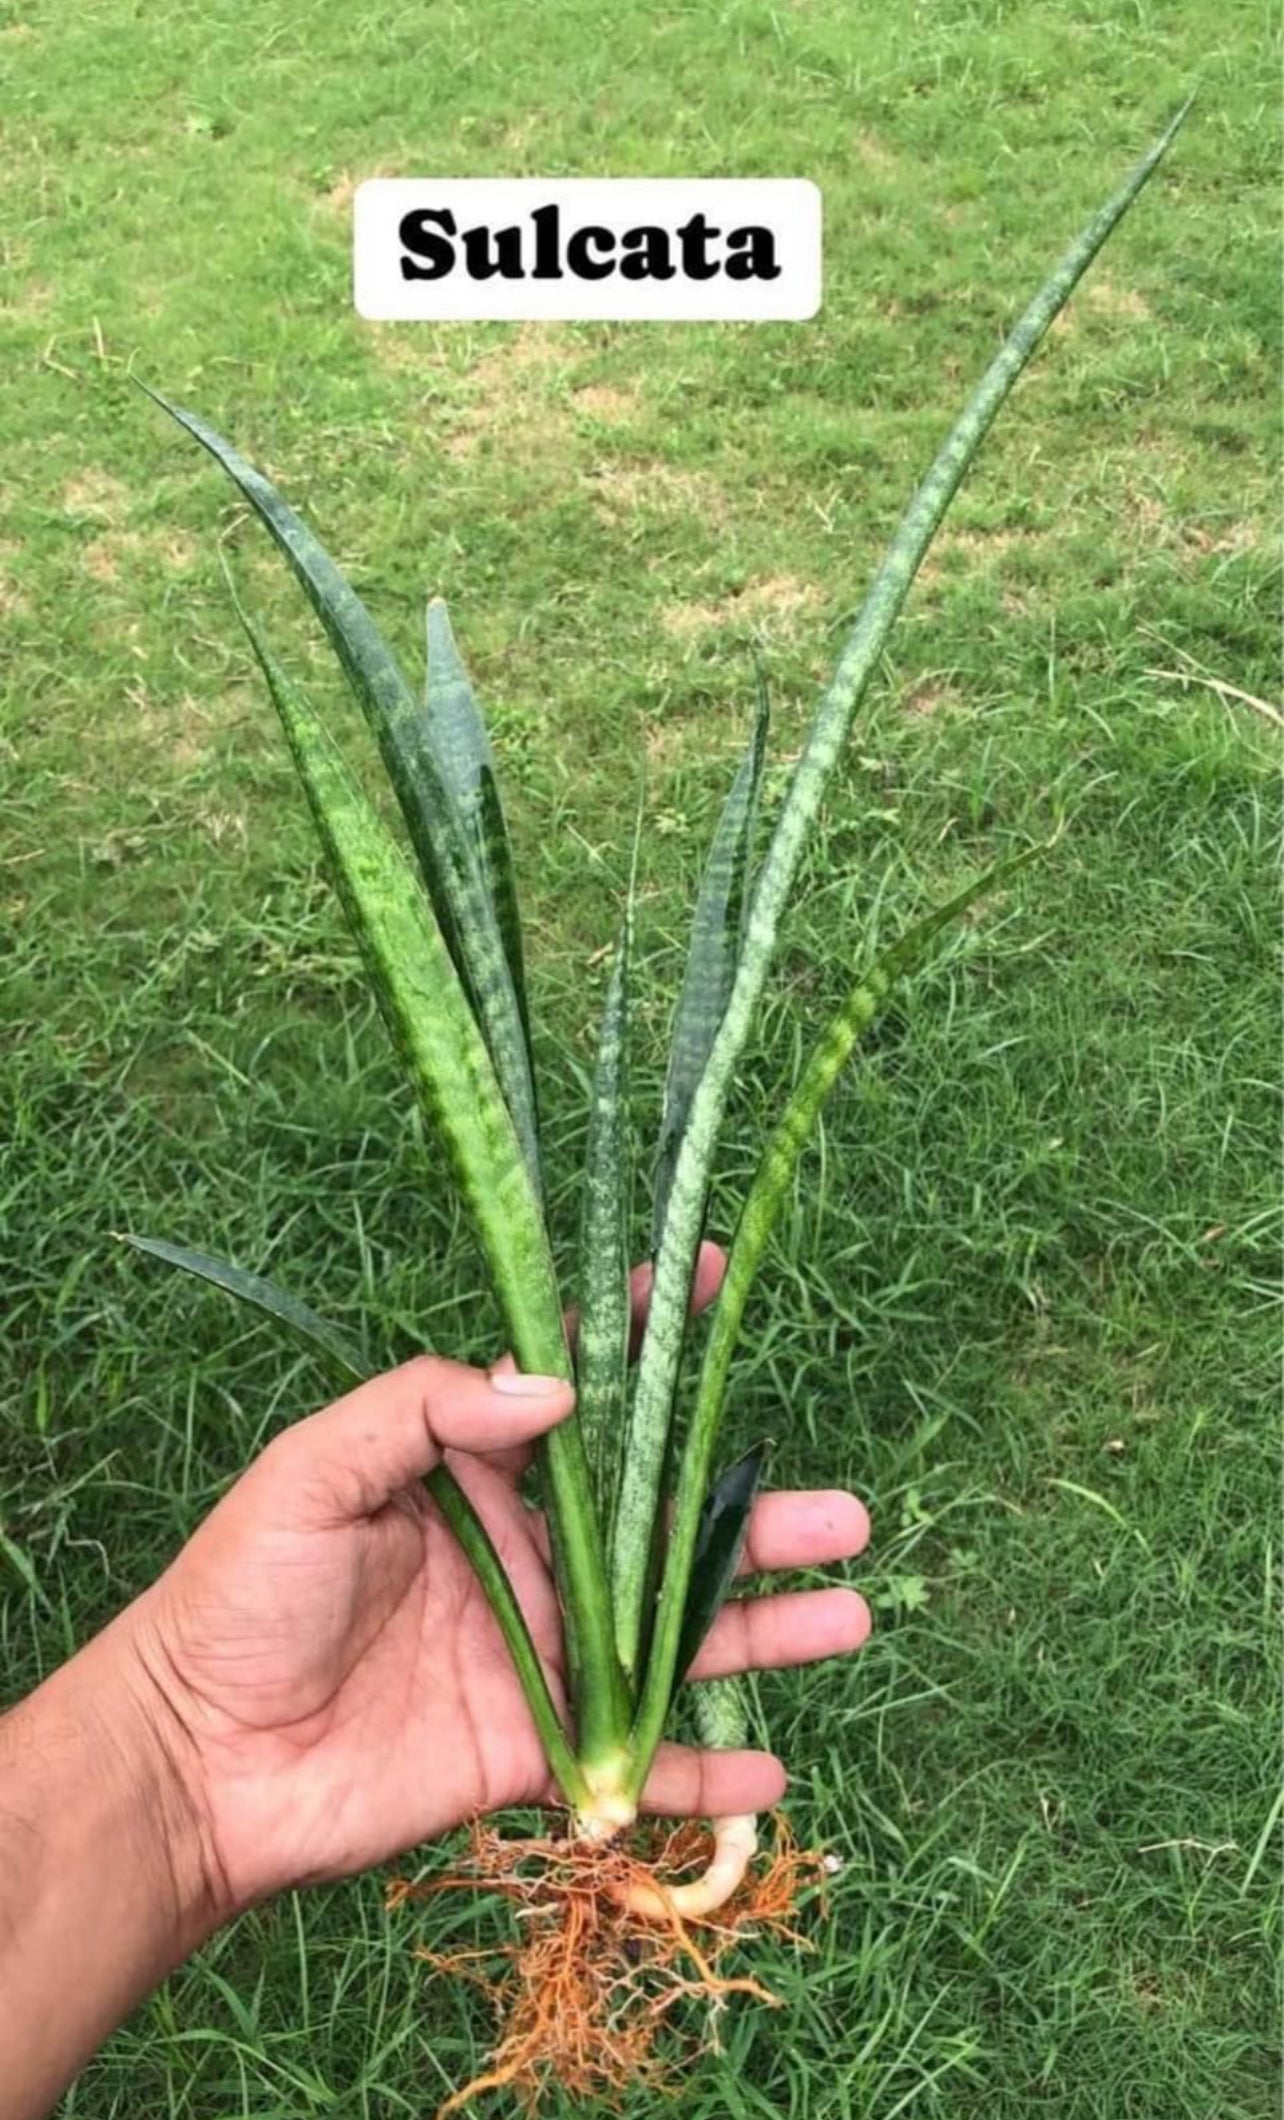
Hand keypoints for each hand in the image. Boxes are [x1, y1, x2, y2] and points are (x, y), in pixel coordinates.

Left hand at [124, 1244, 869, 1920]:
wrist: (194, 1760)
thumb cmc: (237, 1595)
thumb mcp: (314, 1470)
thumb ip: (427, 1410)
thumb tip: (558, 1389)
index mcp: (476, 1474)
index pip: (581, 1395)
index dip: (645, 1339)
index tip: (710, 1278)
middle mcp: (529, 1557)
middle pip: (663, 1527)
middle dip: (754, 1515)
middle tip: (843, 1513)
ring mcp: (539, 1656)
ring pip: (675, 1637)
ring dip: (764, 1627)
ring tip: (850, 1609)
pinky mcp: (533, 1752)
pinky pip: (634, 1761)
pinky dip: (701, 1774)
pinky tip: (772, 1775)